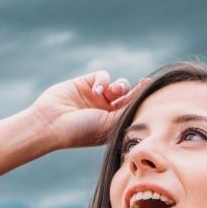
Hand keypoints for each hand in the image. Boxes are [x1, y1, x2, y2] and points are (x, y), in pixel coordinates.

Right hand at [24, 71, 146, 151]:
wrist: (51, 124)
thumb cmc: (81, 131)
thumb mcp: (109, 125)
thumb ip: (128, 112)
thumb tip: (148, 102)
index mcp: (114, 124)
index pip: (133, 110)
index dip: (144, 101)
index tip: (155, 91)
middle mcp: (106, 110)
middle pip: (129, 96)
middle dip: (136, 91)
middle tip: (145, 84)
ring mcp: (96, 96)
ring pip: (118, 84)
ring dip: (120, 86)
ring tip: (113, 92)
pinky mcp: (85, 83)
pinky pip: (103, 76)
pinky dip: (103, 80)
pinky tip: (96, 90)